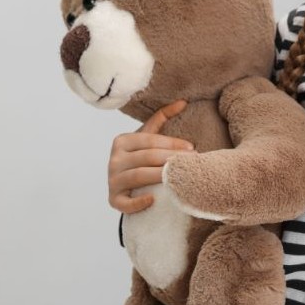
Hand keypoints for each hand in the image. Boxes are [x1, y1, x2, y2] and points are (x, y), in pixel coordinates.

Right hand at [107, 99, 192, 213]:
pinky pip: (123, 203)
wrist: (127, 184)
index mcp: (122, 141)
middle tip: (192, 162)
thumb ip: (162, 117)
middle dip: (171, 159)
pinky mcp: (113, 199)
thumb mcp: (148, 136)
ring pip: (138, 176)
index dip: (172, 143)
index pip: (149, 140)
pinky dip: (137, 202)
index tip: (192, 149)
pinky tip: (153, 199)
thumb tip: (183, 101)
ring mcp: (112, 180)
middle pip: (146, 157)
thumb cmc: (141, 157)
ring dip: (160, 176)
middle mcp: (114, 159)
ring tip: (179, 177)